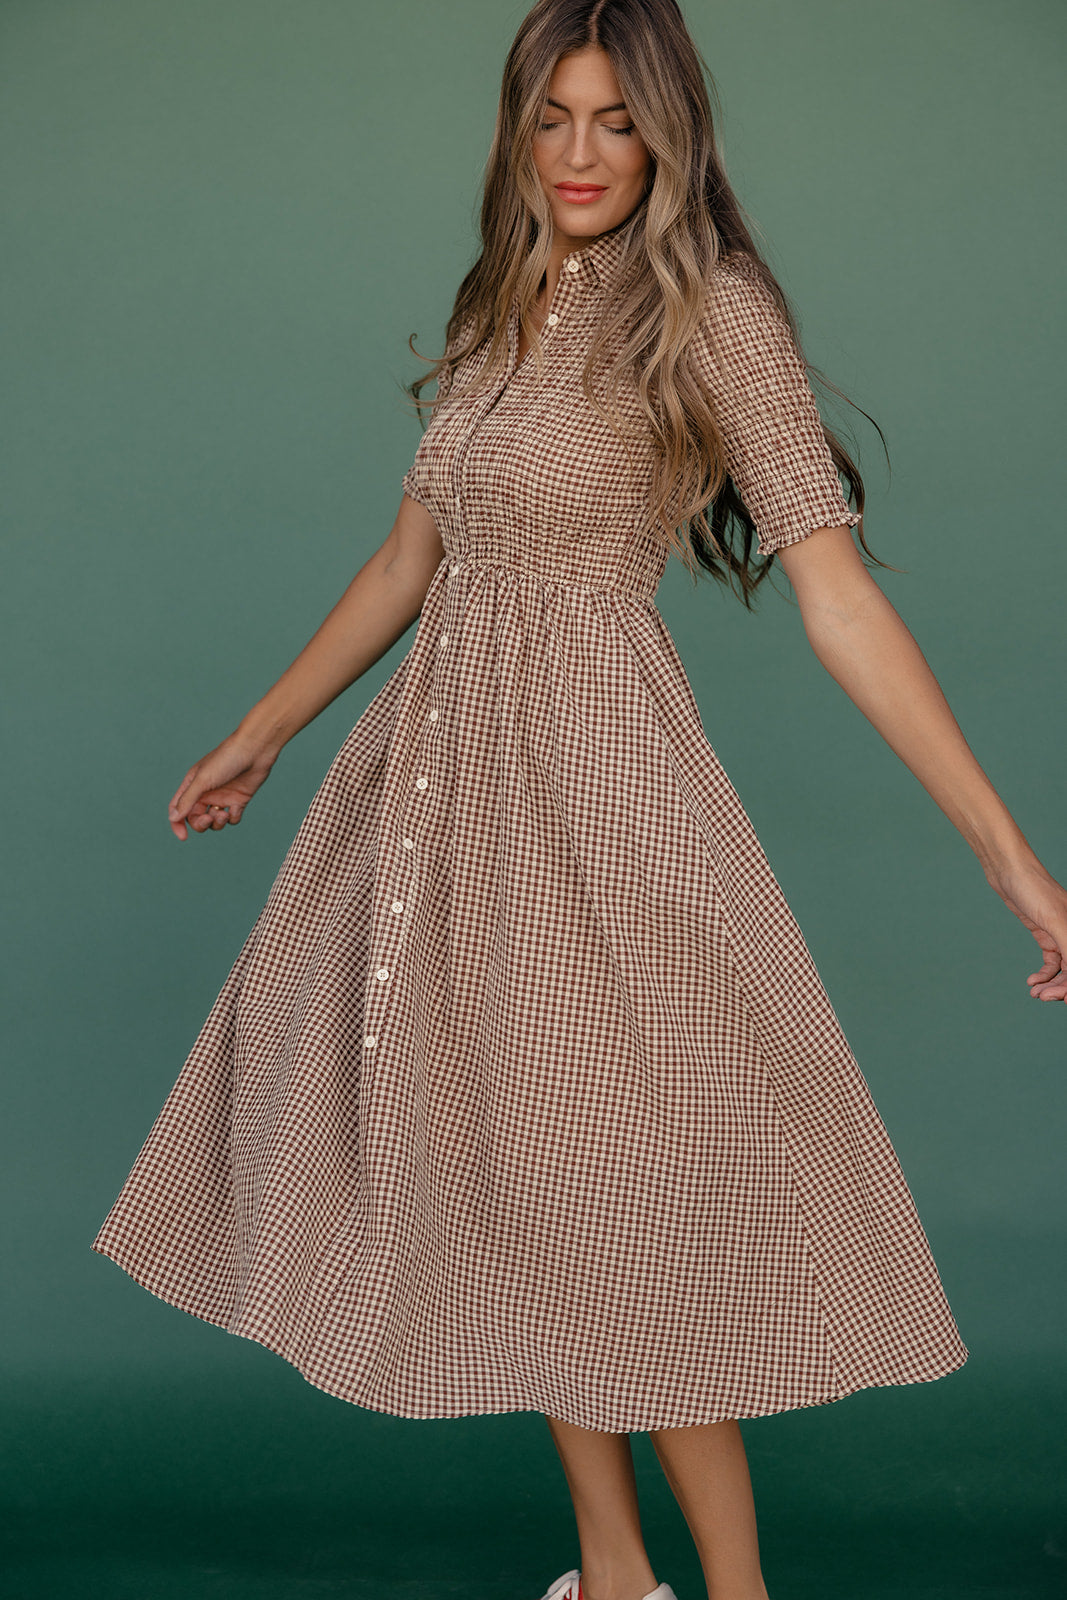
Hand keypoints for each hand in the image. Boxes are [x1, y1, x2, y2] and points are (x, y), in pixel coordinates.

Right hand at [168, 730, 277, 840]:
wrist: (255, 750)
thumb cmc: (226, 760)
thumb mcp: (203, 780)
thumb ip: (188, 800)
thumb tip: (173, 818)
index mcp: (192, 785)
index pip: (178, 809)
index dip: (178, 824)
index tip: (184, 836)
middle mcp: (206, 792)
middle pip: (196, 818)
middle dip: (201, 824)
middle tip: (209, 818)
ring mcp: (223, 797)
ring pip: (214, 821)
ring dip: (217, 823)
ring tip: (223, 814)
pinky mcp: (239, 800)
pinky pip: (232, 818)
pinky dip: (232, 818)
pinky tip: (236, 808)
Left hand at [984, 856, 1066, 1002]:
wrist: (1009, 871)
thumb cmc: (1034, 889)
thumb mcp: (1055, 919)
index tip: (1063, 1001)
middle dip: (1061, 987)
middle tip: (1041, 998)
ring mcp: (1060, 933)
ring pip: (1062, 968)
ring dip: (1050, 983)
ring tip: (1034, 993)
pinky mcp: (1045, 933)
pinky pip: (1050, 961)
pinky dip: (1043, 974)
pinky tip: (1032, 981)